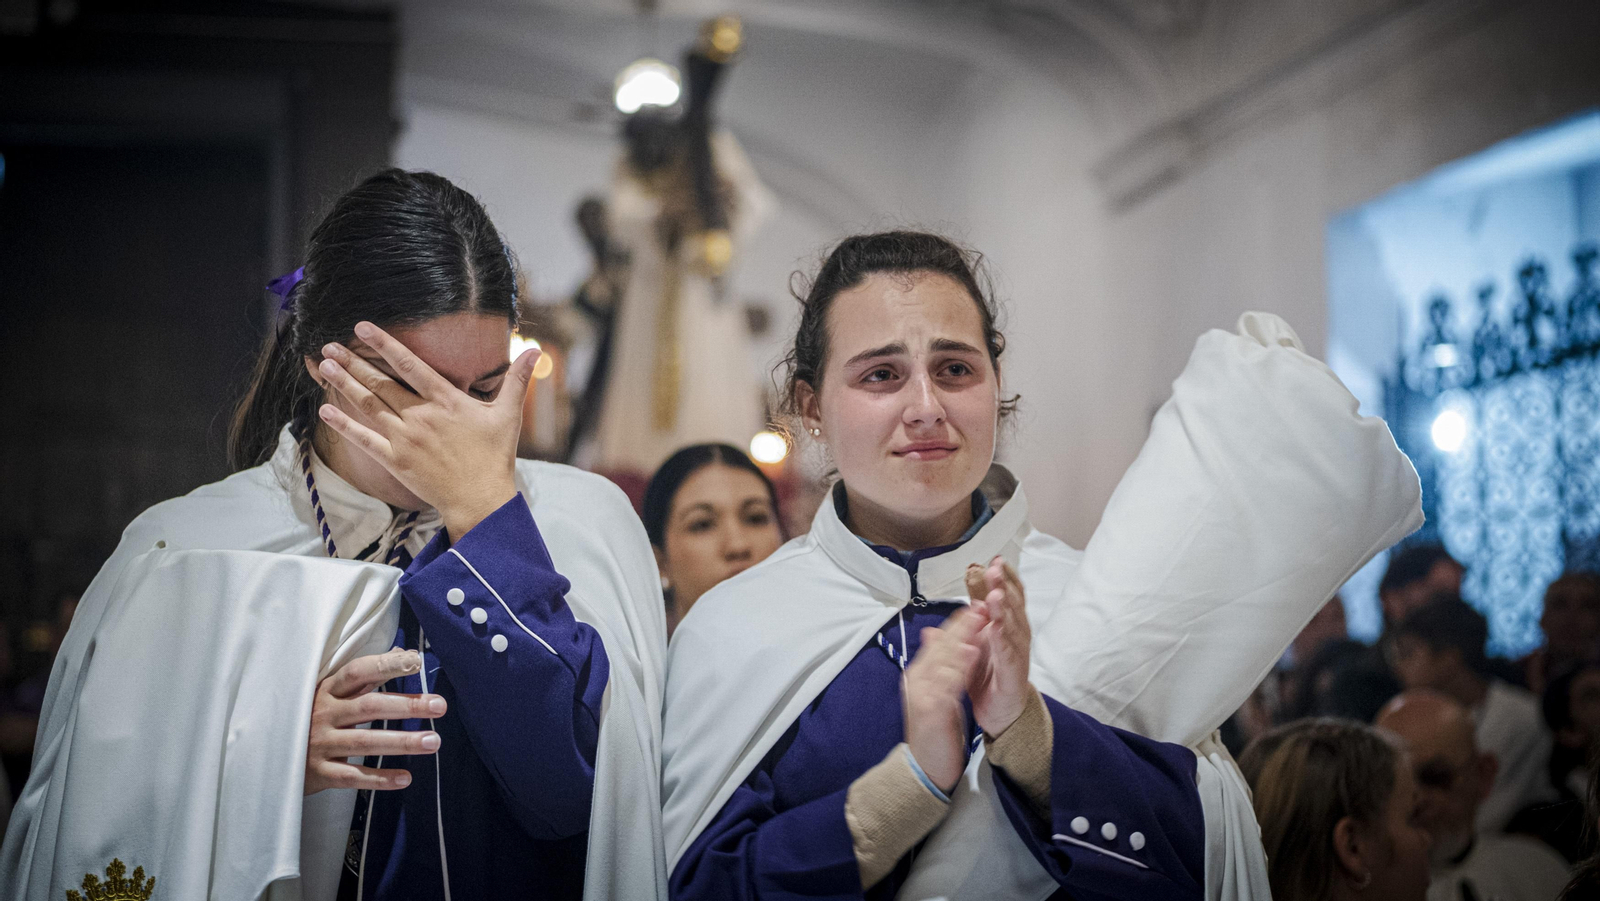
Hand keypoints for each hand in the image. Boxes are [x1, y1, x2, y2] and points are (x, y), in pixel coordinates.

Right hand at [305, 649, 447, 795]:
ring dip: (401, 742)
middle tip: (440, 705)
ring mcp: (319, 744)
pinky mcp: (318, 773)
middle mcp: (322, 714)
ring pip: (365, 742)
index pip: (358, 672)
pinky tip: (406, 778)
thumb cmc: (307, 717)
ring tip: (432, 741)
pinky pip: (353, 776)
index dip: (387, 665)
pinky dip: (380, 778)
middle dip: (406, 705)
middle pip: (369, 707)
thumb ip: (366, 676)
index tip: (416, 661)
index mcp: (326, 690)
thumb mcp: (330, 693)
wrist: (264, 756)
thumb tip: (405, 652)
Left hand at [315, 321, 538, 538]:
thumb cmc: (495, 457)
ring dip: (343, 384)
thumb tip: (536, 350)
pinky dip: (343, 424)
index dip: (385, 343)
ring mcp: (405, 439)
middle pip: (380, 382)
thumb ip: (516, 380)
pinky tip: (324, 411)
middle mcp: (421, 416)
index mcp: (446, 401)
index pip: (409, 365)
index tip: (363, 326)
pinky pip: (363, 440)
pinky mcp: (395, 461)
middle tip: (330, 344)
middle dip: (353, 361)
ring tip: (323, 366)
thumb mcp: (508, 415)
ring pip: (368, 405)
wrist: (481, 500)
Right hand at [902, 608, 981, 793]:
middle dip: (963, 623)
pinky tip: (973, 652)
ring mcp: (922, 693)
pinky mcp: (931, 709)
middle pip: (940, 644)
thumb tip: (934, 634)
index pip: (938, 641)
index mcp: (918, 673)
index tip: (977, 605)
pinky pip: (948, 682)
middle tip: (982, 603)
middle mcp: (916, 679)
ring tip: (979, 619)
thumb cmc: (935, 729)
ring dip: (963, 636)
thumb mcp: (936, 692)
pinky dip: (961, 665)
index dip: (958, 622)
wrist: (926, 767)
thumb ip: (937, 664)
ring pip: (943, 658)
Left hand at [965, 557, 1033, 736]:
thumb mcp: (976, 639)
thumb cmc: (990, 671)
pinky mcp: (1014, 673)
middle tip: (995, 567)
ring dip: (1004, 609)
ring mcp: (1017, 653)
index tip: (993, 559)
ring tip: (995, 593)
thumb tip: (960, 598)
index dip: (1003, 577)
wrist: (1000, 710)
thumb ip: (970, 616)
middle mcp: (1016, 634)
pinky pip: (1008, 654)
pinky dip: (1002, 641)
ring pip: (1012, 625)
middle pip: (1012, 604)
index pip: (1008, 594)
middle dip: (1004, 585)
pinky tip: (996, 629)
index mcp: (1007, 624)